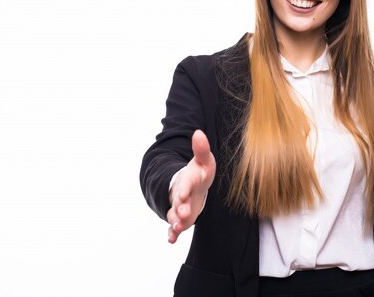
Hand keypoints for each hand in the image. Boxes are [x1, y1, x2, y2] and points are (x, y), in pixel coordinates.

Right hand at [166, 129, 215, 243]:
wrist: (192, 186)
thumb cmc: (199, 173)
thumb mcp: (203, 161)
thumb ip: (201, 149)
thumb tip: (199, 132)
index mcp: (187, 181)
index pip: (185, 184)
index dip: (184, 189)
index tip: (183, 194)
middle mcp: (180, 195)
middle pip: (177, 202)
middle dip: (179, 208)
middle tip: (183, 214)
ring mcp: (178, 208)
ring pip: (174, 216)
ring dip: (176, 222)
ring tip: (178, 228)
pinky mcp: (180, 219)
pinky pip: (174, 228)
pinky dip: (172, 234)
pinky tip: (171, 240)